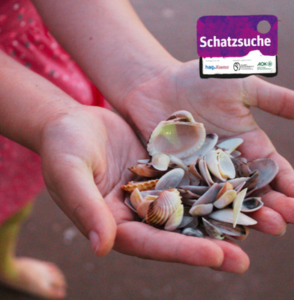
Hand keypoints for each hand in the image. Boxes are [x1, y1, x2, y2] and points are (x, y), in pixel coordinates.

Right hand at [39, 106, 247, 272]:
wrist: (72, 122)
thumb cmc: (63, 146)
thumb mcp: (69, 172)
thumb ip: (84, 207)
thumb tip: (101, 246)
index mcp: (111, 222)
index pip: (147, 243)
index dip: (179, 250)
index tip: (213, 255)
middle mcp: (134, 213)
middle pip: (173, 234)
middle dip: (206, 246)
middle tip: (243, 261)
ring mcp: (148, 192)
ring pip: (185, 210)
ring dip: (214, 220)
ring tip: (251, 229)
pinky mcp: (159, 172)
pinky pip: (186, 181)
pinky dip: (207, 187)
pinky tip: (233, 190)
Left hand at [121, 59, 293, 270]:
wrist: (156, 85)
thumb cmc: (197, 80)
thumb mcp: (240, 86)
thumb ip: (274, 99)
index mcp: (247, 145)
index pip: (271, 170)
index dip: (287, 184)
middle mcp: (226, 164)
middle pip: (250, 190)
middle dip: (267, 206)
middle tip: (280, 223)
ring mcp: (200, 173)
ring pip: (222, 199)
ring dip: (236, 213)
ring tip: (253, 229)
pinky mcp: (175, 176)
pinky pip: (189, 196)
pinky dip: (198, 210)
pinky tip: (209, 225)